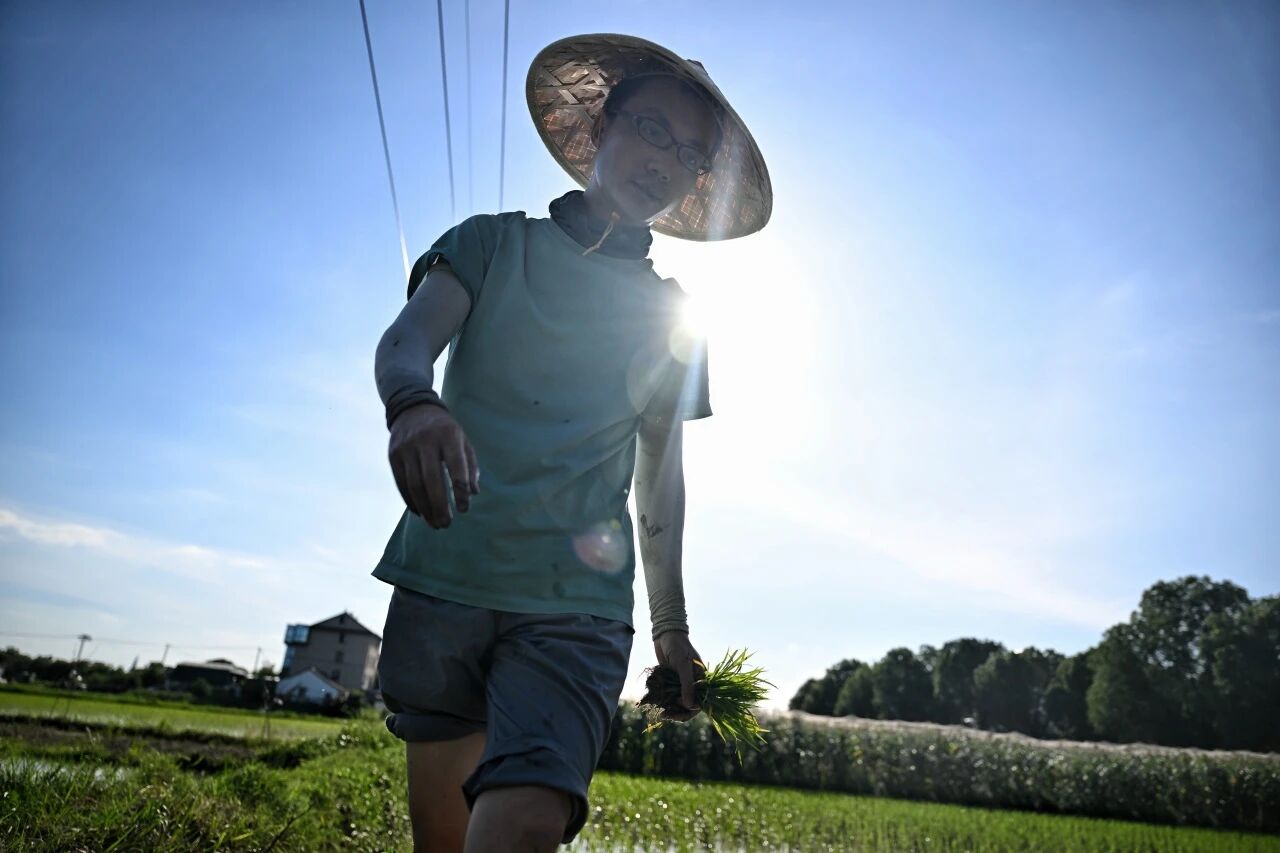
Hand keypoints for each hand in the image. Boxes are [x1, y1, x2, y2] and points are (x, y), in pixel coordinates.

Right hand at [388, 403, 478, 528]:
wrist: (413, 408)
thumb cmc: (445, 430)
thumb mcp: (462, 440)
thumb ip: (470, 466)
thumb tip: (473, 493)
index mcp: (448, 436)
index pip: (455, 467)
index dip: (460, 491)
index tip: (464, 509)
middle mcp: (425, 441)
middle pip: (431, 480)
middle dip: (439, 505)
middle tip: (446, 524)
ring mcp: (406, 448)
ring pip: (414, 484)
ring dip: (425, 508)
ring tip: (434, 523)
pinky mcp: (393, 455)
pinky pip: (401, 483)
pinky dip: (411, 501)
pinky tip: (420, 512)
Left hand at [654, 631, 703, 720]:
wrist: (664, 635)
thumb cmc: (677, 647)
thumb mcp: (683, 665)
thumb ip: (687, 685)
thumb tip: (689, 706)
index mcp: (701, 680)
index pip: (700, 702)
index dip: (690, 709)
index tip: (677, 709)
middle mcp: (693, 683)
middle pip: (688, 705)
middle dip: (678, 713)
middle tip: (665, 716)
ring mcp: (681, 683)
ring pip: (678, 702)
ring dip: (671, 709)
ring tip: (661, 713)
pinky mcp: (671, 681)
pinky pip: (670, 696)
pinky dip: (665, 702)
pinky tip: (658, 705)